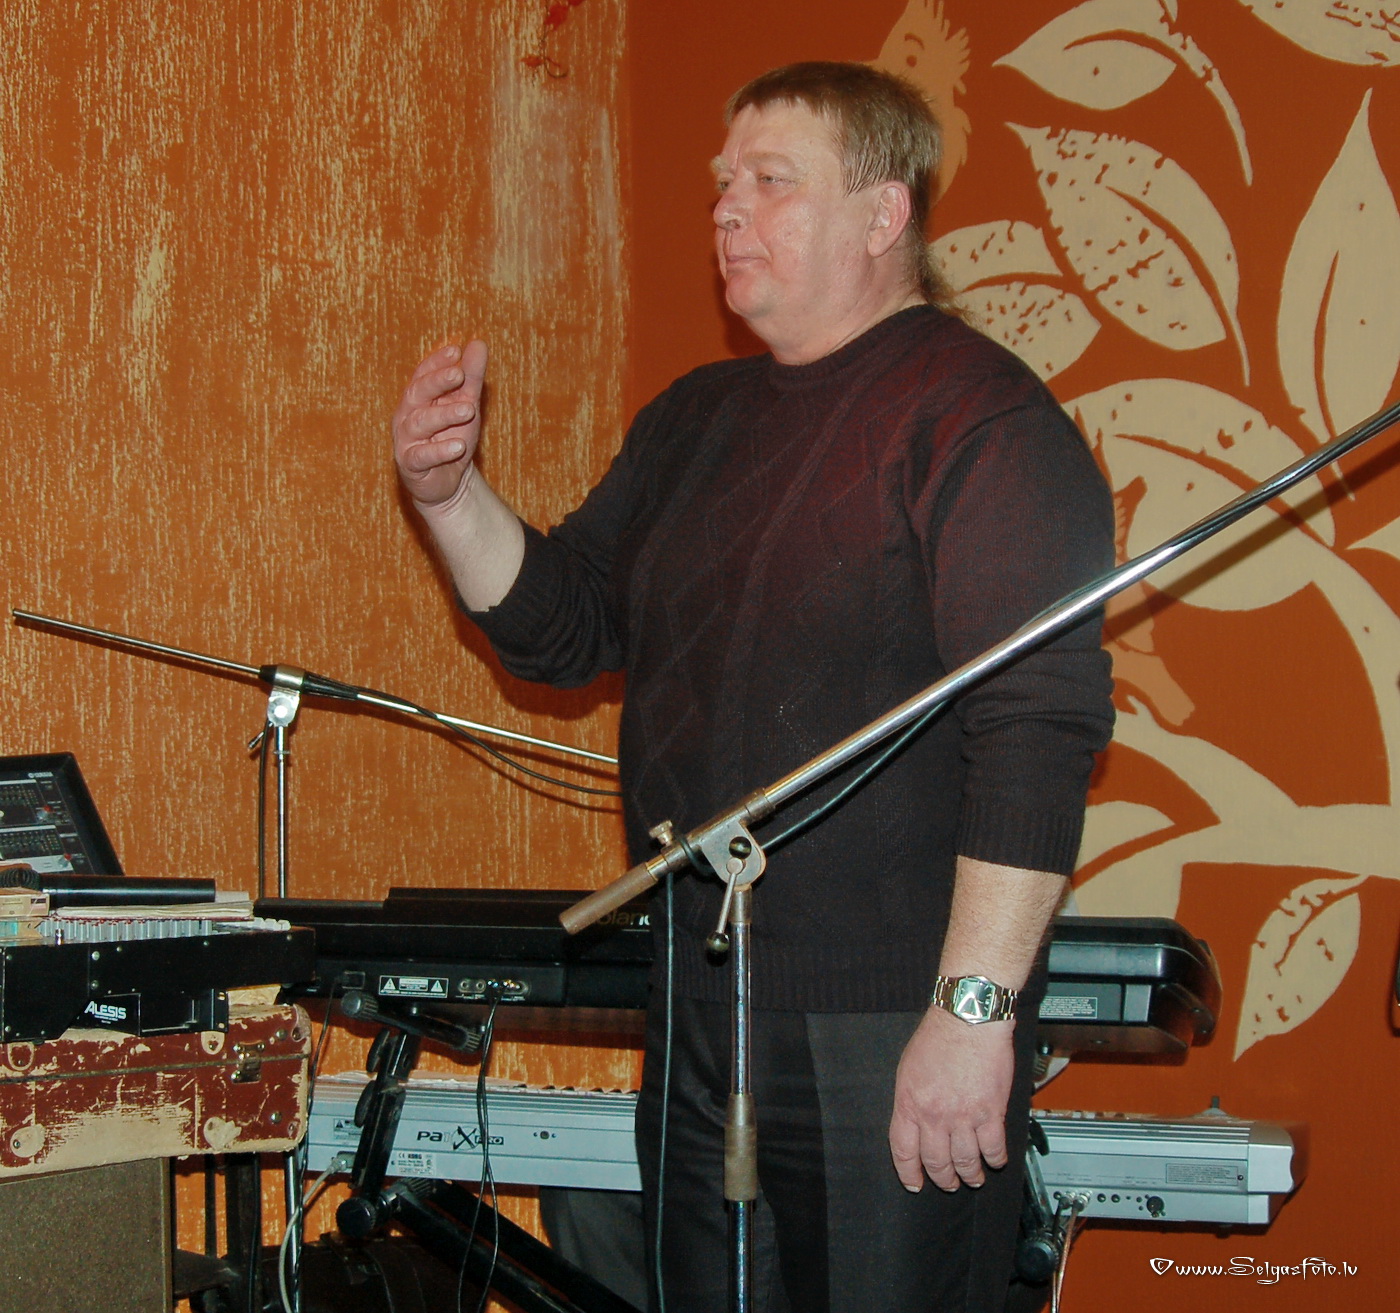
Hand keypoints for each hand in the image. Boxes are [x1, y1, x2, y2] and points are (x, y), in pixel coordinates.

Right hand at [392, 340, 487, 507]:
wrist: (448, 482)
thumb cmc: (452, 437)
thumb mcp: (466, 404)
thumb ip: (471, 377)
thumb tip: (477, 343)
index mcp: (418, 397)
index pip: (424, 373)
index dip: (437, 362)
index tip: (456, 351)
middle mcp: (407, 415)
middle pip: (418, 393)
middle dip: (437, 382)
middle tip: (459, 374)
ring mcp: (406, 440)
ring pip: (420, 423)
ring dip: (444, 415)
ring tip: (468, 410)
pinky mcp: (411, 465)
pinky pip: (422, 455)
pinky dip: (439, 450)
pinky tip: (459, 446)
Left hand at [888, 1006, 1014, 1191]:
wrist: (968, 1019)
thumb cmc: (939, 1036)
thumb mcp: (908, 1068)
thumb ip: (911, 1099)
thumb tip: (915, 1124)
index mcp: (910, 1102)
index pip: (903, 1150)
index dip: (909, 1172)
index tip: (915, 1183)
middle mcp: (934, 1114)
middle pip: (936, 1162)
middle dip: (943, 1179)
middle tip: (949, 1183)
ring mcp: (963, 1116)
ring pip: (965, 1162)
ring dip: (970, 1175)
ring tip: (973, 1177)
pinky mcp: (991, 1113)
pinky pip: (993, 1149)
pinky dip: (995, 1160)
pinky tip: (995, 1160)